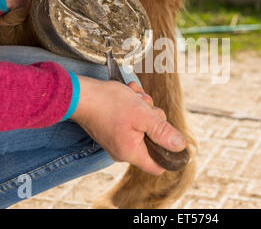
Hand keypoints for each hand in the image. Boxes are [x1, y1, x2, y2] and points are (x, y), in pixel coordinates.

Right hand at [71, 76, 186, 175]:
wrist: (79, 94)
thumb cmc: (108, 103)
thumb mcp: (142, 115)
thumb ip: (162, 132)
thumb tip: (180, 146)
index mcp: (131, 153)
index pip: (158, 166)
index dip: (169, 152)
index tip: (169, 132)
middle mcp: (123, 151)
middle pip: (153, 140)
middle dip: (153, 117)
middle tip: (145, 104)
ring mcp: (118, 140)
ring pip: (143, 126)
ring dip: (143, 107)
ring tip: (134, 95)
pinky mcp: (113, 129)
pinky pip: (132, 121)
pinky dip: (134, 106)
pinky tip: (129, 94)